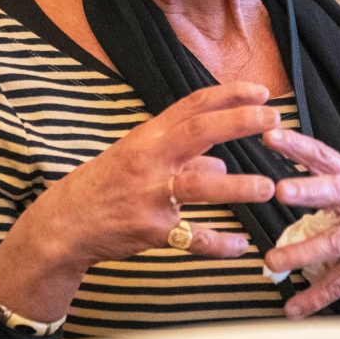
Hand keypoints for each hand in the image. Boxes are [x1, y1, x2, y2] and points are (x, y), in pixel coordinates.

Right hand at [0, 81, 277, 319]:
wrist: (66, 222)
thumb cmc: (105, 184)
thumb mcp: (138, 159)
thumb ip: (183, 158)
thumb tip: (224, 166)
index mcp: (148, 137)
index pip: (192, 106)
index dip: (228, 95)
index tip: (261, 92)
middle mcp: (150, 159)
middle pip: (198, 132)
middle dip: (238, 123)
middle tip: (273, 120)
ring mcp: (149, 195)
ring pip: (198, 186)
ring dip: (236, 188)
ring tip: (267, 188)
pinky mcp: (150, 230)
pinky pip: (191, 237)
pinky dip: (218, 243)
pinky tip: (241, 246)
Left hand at [260, 128, 339, 318]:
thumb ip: (332, 177)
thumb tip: (289, 168)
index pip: (325, 157)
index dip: (298, 145)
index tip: (270, 136)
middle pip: (336, 192)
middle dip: (308, 191)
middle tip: (280, 191)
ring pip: (334, 242)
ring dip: (301, 253)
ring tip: (272, 261)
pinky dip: (316, 297)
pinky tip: (293, 308)